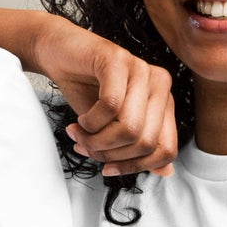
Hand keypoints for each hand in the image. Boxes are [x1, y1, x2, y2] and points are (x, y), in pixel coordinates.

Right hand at [29, 16, 176, 176]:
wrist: (59, 54)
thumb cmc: (87, 90)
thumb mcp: (113, 126)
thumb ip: (139, 147)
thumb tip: (167, 172)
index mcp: (164, 102)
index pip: (166, 149)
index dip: (136, 166)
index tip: (107, 168)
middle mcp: (159, 84)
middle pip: (145, 143)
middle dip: (110, 153)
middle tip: (86, 147)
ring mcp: (141, 69)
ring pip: (129, 128)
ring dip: (97, 140)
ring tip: (80, 134)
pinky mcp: (118, 60)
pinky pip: (110, 106)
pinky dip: (90, 121)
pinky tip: (81, 119)